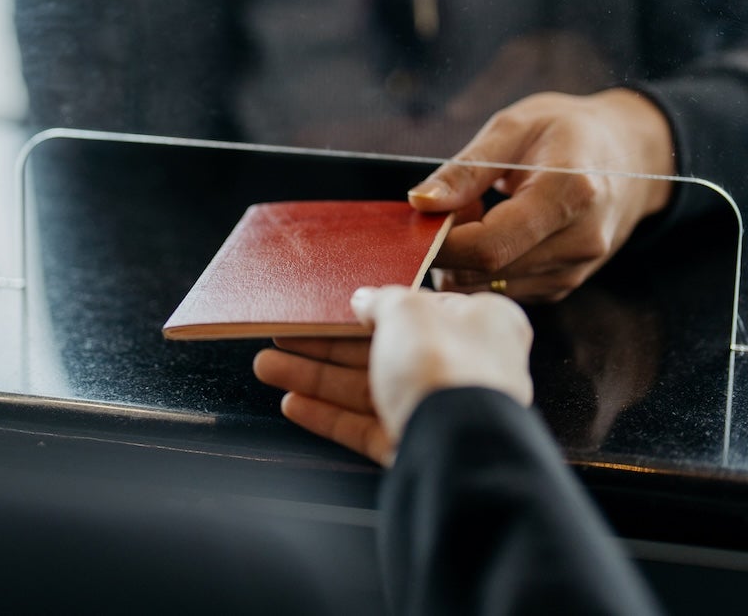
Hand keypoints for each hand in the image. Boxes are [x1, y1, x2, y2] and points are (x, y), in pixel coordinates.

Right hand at [252, 286, 533, 465]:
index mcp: (480, 323)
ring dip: (315, 378)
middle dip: (325, 345)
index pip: (419, 309)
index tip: (331, 306)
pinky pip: (364, 428)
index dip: (372, 307)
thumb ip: (381, 300)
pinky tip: (293, 404)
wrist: (456, 447)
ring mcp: (438, 411)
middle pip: (381, 351)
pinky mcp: (414, 447)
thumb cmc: (443, 364)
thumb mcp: (407, 309)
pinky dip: (328, 415)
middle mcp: (464, 367)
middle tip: (283, 337)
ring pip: (365, 390)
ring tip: (267, 368)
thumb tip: (365, 300)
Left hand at [408, 89, 675, 302]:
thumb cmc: (567, 131)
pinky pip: (507, 289)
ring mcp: (577, 269)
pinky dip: (485, 268)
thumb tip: (421, 203)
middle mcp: (580, 241)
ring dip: (464, 261)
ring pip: (493, 287)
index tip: (416, 222)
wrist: (631, 154)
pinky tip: (494, 231)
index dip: (440, 244)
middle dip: (447, 251)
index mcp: (569, 193)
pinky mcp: (567, 284)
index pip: (490, 245)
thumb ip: (465, 169)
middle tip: (443, 211)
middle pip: (488, 272)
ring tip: (475, 214)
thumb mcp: (513, 128)